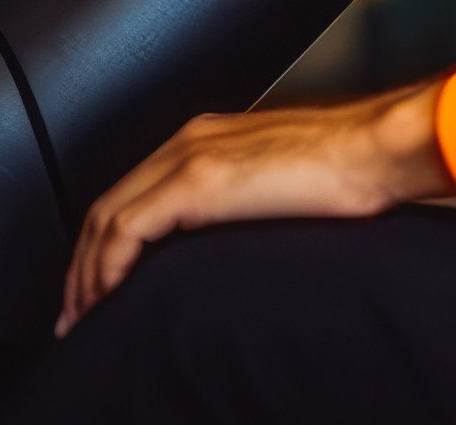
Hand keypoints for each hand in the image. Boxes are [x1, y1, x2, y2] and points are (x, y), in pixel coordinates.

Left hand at [56, 79, 453, 335]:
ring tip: (84, 317)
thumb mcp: (287, 183)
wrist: (378, 148)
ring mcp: (190, 157)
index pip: (135, 191)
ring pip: (106, 219)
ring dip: (86, 273)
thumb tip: (242, 238)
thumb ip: (252, 199)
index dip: (107, 241)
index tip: (101, 283)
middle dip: (82, 263)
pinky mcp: (197, 182)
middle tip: (77, 311)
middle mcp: (191, 140)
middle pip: (107, 204)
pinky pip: (127, 231)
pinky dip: (107, 268)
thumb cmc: (354, 167)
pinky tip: (108, 298)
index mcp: (210, 138)